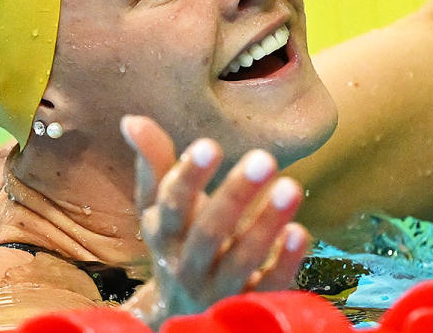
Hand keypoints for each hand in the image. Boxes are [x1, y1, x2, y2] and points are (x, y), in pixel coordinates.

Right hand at [119, 115, 309, 327]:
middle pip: (209, 233)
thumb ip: (153, 163)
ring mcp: (219, 290)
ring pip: (242, 260)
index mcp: (164, 235)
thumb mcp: (159, 208)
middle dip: (236, 195)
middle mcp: (187, 266)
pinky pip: (269, 285)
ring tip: (291, 186)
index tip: (210, 144)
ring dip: (266, 224)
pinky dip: (285, 261)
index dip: (190, 176)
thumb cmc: (178, 242)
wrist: (182, 315)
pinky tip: (300, 232)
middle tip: (265, 158)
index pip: (173, 205)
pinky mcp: (250, 304)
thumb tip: (131, 119)